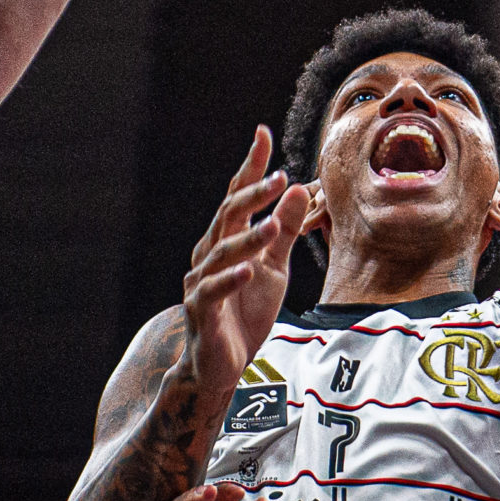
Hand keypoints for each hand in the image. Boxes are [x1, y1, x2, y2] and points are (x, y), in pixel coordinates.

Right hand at [182, 127, 307, 412]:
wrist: (219, 367)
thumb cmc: (245, 314)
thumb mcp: (275, 269)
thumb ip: (284, 231)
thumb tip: (299, 187)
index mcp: (226, 240)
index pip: (237, 196)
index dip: (250, 167)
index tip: (262, 134)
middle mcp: (208, 255)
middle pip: (227, 216)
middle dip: (251, 195)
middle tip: (278, 176)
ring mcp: (200, 283)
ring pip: (222, 253)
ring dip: (247, 237)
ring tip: (270, 225)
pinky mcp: (201, 312)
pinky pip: (213, 291)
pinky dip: (231, 279)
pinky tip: (249, 269)